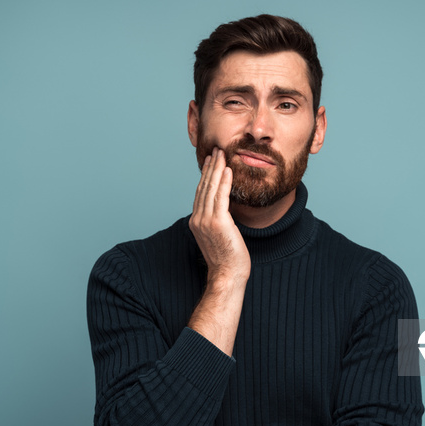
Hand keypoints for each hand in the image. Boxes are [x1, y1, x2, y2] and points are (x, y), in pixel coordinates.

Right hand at [189, 147, 250, 284]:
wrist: (227, 275)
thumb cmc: (227, 259)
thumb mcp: (220, 236)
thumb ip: (218, 221)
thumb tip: (225, 210)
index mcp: (196, 221)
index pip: (201, 193)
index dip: (206, 175)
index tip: (211, 161)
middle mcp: (198, 219)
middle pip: (203, 187)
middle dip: (210, 167)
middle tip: (216, 150)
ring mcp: (206, 220)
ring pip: (210, 188)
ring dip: (217, 169)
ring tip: (222, 154)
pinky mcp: (217, 222)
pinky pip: (220, 196)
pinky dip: (223, 181)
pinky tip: (228, 169)